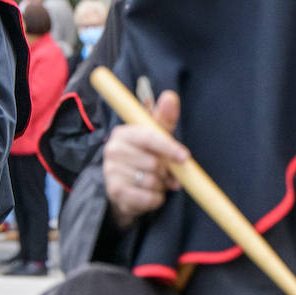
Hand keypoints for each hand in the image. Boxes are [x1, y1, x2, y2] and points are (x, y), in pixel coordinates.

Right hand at [102, 90, 186, 228]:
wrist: (124, 189)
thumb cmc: (145, 157)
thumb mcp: (155, 137)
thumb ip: (164, 118)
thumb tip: (170, 96)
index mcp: (123, 133)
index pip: (149, 137)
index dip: (169, 148)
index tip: (184, 157)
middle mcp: (112, 150)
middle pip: (153, 162)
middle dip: (165, 171)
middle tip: (164, 172)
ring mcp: (111, 171)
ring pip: (152, 181)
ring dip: (161, 186)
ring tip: (155, 183)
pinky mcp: (115, 192)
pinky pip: (148, 198)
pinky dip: (156, 198)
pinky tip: (150, 194)